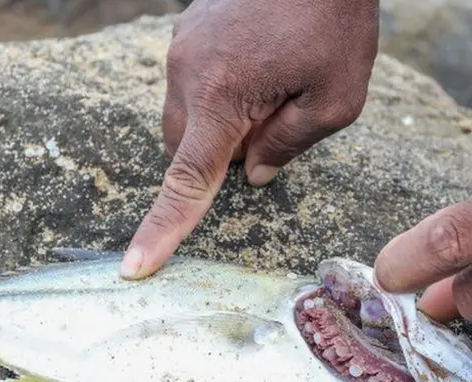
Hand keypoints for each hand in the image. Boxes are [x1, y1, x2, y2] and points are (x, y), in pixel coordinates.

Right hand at [120, 0, 379, 278]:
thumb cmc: (334, 20)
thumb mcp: (336, 98)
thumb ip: (289, 145)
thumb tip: (251, 174)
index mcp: (220, 97)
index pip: (187, 181)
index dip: (162, 230)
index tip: (135, 267)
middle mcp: (187, 71)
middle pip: (186, 148)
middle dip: (222, 153)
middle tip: (278, 118)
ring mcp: (182, 46)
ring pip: (187, 114)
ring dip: (221, 119)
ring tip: (274, 80)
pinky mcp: (187, 28)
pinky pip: (192, 80)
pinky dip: (220, 89)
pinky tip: (261, 59)